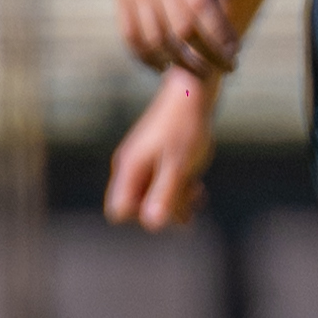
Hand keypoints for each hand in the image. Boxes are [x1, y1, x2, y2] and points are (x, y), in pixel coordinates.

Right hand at [104, 68, 218, 229]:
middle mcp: (130, 166)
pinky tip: (197, 187)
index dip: (141, 216)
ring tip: (198, 194)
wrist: (193, 92)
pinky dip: (178, 189)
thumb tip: (151, 225)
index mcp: (130, 168)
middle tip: (192, 197)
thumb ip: (165, 193)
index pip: (119, 210)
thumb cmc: (186, 128)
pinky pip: (161, 183)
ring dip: (175, 200)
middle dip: (164, 209)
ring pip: (152, 195)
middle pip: (137, 206)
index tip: (167, 205)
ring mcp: (142, 161)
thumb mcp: (179, 165)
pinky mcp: (155, 157)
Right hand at [112, 0, 239, 74]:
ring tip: (197, 72)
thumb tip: (221, 16)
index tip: (234, 55)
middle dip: (205, 58)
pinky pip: (130, 35)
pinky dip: (145, 56)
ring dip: (176, 62)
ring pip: (153, 40)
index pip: (205, 15)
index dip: (220, 41)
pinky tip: (162, 66)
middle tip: (223, 70)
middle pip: (181, 33)